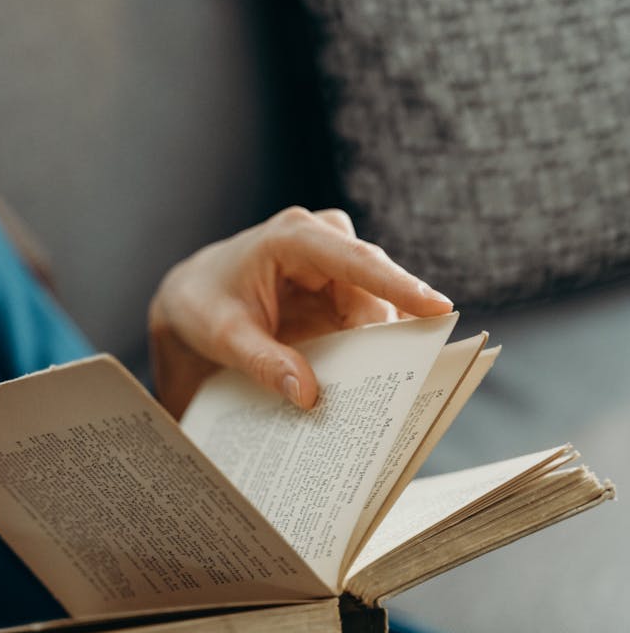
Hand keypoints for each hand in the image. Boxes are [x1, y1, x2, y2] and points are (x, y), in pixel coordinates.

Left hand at [149, 207, 452, 417]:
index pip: (356, 261)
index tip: (439, 309)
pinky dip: (368, 351)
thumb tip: (307, 395)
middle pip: (374, 291)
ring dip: (379, 347)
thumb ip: (263, 361)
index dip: (399, 285)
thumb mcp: (224, 335)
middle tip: (404, 380)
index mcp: (293, 237)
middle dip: (388, 334)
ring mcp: (336, 268)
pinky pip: (366, 323)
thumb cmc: (204, 304)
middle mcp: (323, 242)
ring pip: (376, 309)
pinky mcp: (340, 294)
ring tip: (387, 389)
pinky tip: (370, 383)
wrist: (193, 299)